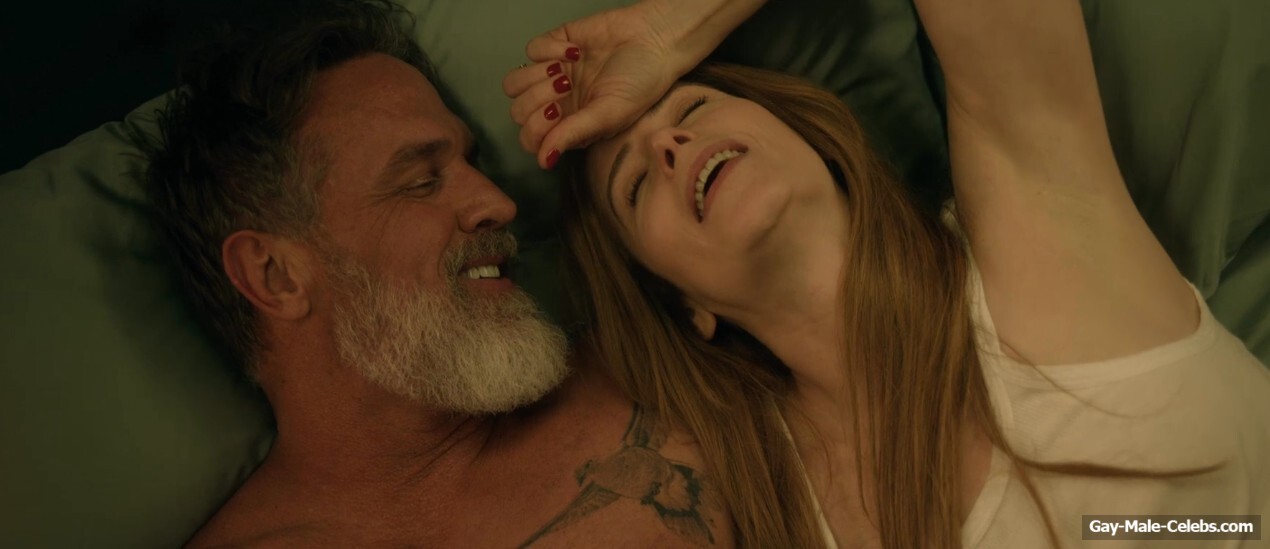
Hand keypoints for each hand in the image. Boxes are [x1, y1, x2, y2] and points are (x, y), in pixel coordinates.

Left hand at [503, 2, 681, 168]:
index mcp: (570, 127)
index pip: (531, 140)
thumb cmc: (641, 83)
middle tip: (566, 87)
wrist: (655, 40)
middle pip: (518, 112)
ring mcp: (551, 74)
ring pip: (514, 84)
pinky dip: (548, 50)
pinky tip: (575, 50)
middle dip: (537, 100)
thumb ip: (574, 134)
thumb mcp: (610, 114)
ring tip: (565, 71)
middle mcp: (557, 103)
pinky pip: (531, 50)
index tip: (559, 112)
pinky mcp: (553, 45)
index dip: (535, 129)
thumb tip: (544, 161)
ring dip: (535, 77)